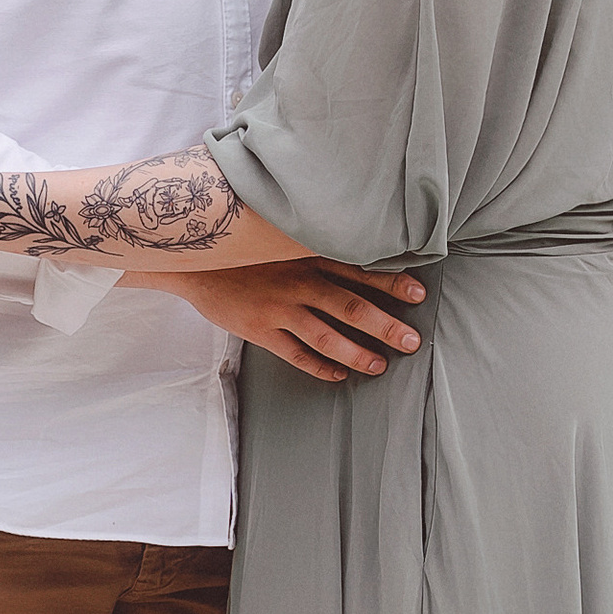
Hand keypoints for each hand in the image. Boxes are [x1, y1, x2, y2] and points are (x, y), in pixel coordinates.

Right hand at [136, 259, 426, 380]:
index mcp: (307, 256)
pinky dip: (319, 367)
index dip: (390, 282)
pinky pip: (295, 354)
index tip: (418, 293)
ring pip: (327, 336)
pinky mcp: (259, 330)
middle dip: (386, 326)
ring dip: (357, 353)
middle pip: (351, 307)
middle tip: (411, 341)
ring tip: (379, 365)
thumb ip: (313, 247)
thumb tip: (351, 252)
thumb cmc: (243, 248)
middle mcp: (298, 282)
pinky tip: (337, 375)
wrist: (194, 259)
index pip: (358, 269)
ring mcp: (279, 308)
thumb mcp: (281, 237)